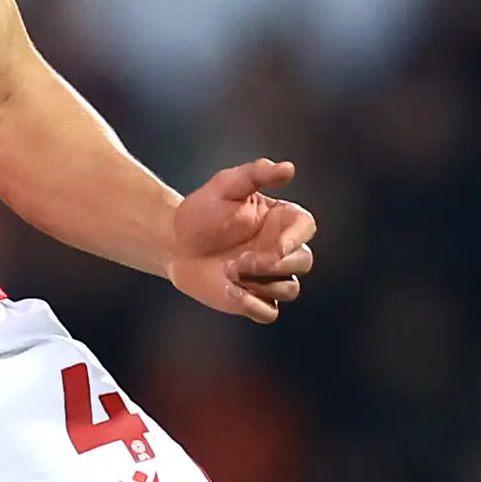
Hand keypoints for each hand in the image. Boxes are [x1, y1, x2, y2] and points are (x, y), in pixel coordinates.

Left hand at [167, 157, 318, 323]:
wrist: (174, 243)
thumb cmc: (201, 211)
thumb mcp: (225, 185)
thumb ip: (256, 174)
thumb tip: (289, 168)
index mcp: (281, 220)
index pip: (306, 228)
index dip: (296, 239)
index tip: (275, 246)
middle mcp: (281, 250)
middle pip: (303, 262)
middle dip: (274, 264)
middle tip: (238, 261)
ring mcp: (269, 278)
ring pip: (290, 289)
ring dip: (263, 284)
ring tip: (228, 271)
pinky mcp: (253, 301)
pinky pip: (269, 313)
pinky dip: (255, 306)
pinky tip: (231, 292)